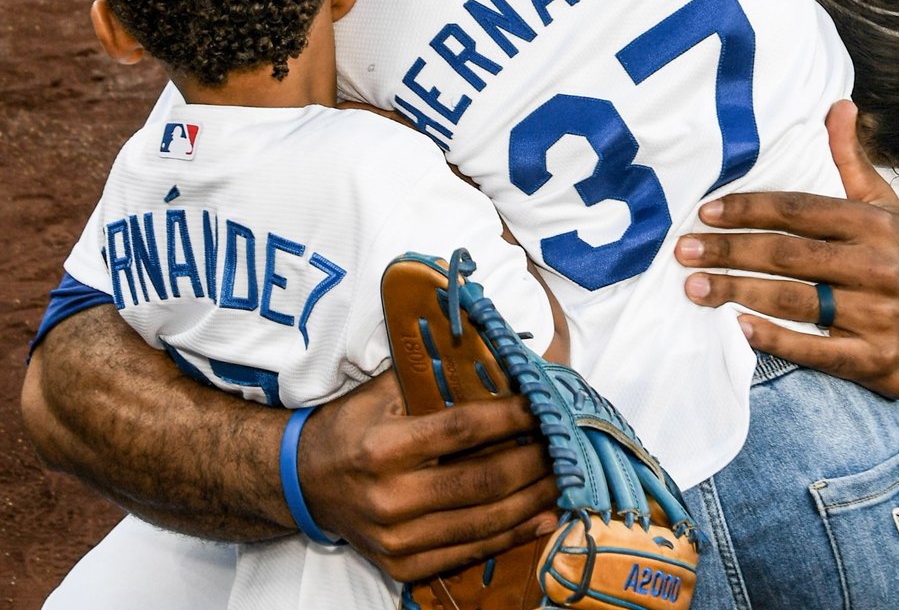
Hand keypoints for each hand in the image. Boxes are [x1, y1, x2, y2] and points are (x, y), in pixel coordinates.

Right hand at [300, 371, 558, 582]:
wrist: (304, 482)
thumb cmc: (352, 426)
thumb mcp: (384, 390)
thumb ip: (435, 376)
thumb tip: (496, 358)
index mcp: (385, 447)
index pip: (463, 429)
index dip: (511, 417)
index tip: (544, 405)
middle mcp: (391, 498)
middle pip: (483, 480)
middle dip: (535, 462)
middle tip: (568, 444)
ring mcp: (397, 539)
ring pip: (484, 521)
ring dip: (533, 500)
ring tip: (565, 479)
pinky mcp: (402, 566)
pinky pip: (469, 551)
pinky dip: (511, 535)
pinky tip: (541, 516)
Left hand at [674, 101, 898, 397]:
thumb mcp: (884, 205)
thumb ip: (851, 159)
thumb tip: (838, 105)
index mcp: (872, 224)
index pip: (799, 211)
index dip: (749, 209)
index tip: (706, 212)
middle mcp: (876, 267)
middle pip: (788, 256)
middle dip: (729, 251)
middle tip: (684, 250)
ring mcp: (877, 316)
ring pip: (795, 301)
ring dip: (738, 293)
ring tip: (694, 287)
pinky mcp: (874, 360)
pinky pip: (815, 351)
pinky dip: (775, 340)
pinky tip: (738, 327)